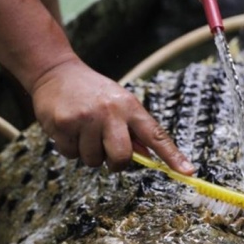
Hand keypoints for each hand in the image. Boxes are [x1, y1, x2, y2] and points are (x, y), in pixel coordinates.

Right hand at [30, 58, 194, 173]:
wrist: (55, 71)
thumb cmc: (92, 92)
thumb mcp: (119, 103)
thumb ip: (132, 130)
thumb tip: (147, 157)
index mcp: (130, 107)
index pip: (156, 135)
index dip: (173, 156)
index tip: (188, 172)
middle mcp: (110, 111)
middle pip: (121, 157)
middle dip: (114, 163)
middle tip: (106, 151)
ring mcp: (86, 118)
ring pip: (93, 160)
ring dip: (88, 153)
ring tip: (83, 130)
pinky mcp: (64, 124)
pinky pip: (71, 154)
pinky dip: (69, 147)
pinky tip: (68, 129)